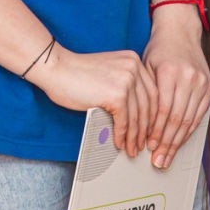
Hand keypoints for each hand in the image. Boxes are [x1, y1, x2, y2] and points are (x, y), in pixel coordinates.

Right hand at [27, 46, 158, 156]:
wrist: (57, 68)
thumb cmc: (76, 73)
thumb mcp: (108, 74)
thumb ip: (124, 87)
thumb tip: (136, 115)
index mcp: (134, 60)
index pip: (152, 92)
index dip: (153, 114)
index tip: (151, 128)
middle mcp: (134, 67)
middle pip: (149, 105)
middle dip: (146, 128)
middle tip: (143, 143)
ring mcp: (126, 80)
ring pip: (137, 116)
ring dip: (134, 136)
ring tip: (131, 148)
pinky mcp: (116, 94)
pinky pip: (124, 121)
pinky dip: (122, 135)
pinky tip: (119, 143)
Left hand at [141, 15, 209, 169]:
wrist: (180, 32)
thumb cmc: (158, 50)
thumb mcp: (146, 66)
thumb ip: (146, 93)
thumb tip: (138, 125)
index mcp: (169, 71)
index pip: (163, 110)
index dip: (156, 132)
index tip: (149, 147)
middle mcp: (188, 77)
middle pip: (177, 119)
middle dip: (167, 143)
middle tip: (158, 160)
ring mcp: (201, 82)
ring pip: (189, 120)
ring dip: (178, 142)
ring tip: (168, 157)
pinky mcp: (208, 87)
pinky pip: (199, 115)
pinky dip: (189, 131)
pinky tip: (180, 142)